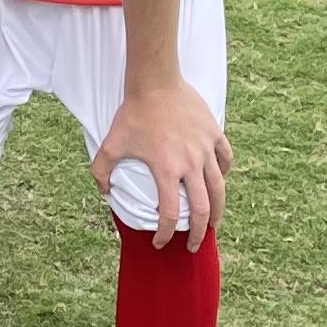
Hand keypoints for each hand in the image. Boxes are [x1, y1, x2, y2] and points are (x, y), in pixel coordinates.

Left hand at [97, 79, 232, 246]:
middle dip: (199, 233)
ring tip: (214, 223)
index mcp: (167, 170)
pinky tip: (218, 179)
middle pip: (203, 209)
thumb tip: (105, 192)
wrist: (156, 81)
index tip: (160, 242)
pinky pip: (226, 159)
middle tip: (193, 245)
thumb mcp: (110, 144)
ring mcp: (206, 149)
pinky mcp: (215, 134)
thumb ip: (101, 171)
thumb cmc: (133, 113)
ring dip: (218, 210)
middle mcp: (191, 164)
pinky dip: (224, 173)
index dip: (165, 234)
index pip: (170, 214)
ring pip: (220, 188)